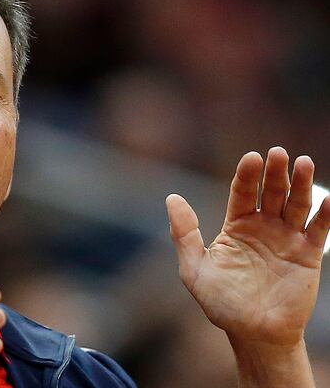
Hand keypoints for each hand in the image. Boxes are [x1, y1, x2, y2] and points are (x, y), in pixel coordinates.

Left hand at [166, 147, 329, 346]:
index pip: (242, 193)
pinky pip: (319, 229)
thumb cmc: (221, 303)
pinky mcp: (308, 254)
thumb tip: (172, 197)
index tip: (251, 157)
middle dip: (275, 172)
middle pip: (271, 192)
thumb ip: (184, 234)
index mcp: (236, 226)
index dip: (247, 175)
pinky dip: (325, 213)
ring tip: (304, 163)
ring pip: (297, 204)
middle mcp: (263, 227)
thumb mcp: (194, 270)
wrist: (253, 333)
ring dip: (302, 183)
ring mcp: (287, 239)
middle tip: (277, 153)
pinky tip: (328, 197)